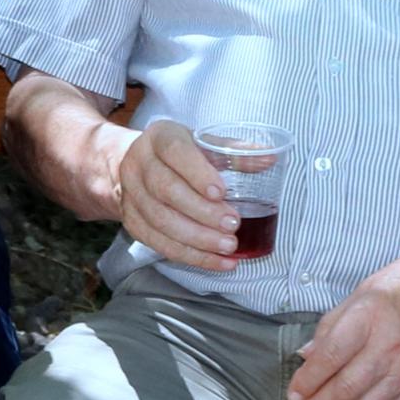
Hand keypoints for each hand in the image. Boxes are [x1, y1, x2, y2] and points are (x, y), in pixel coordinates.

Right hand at [116, 120, 241, 271]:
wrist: (135, 164)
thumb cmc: (178, 154)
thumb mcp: (203, 143)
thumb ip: (235, 151)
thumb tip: (269, 158)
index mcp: (159, 137)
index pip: (175, 152)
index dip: (197, 173)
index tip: (222, 192)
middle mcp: (139, 164)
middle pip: (166, 190)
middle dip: (202, 212)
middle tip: (233, 225)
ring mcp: (131, 195)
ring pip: (161, 221)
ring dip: (198, 239)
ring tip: (229, 247)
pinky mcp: (132, 222)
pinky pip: (158, 243)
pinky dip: (190, 256)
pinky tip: (216, 261)